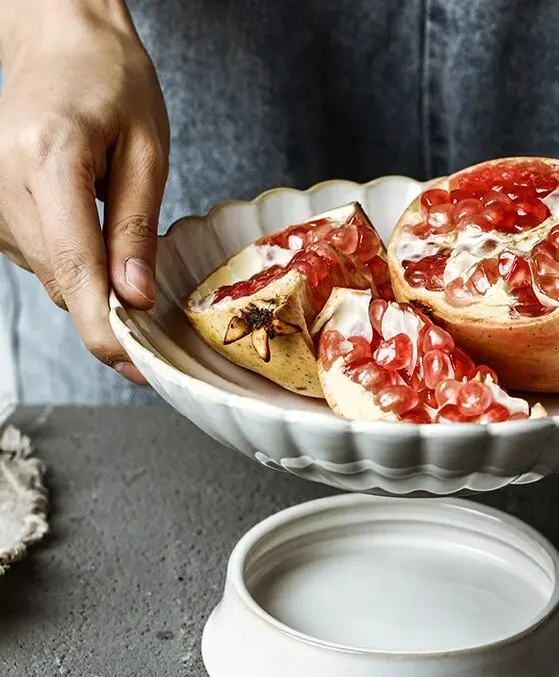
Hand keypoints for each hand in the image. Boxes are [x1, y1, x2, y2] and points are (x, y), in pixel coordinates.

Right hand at [0, 0, 168, 383]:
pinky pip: (44, 261)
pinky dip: (79, 269)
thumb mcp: (148, 152)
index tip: (136, 367)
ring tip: (134, 269)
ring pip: (53, 279)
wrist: (59, 42)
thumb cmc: (112, 82)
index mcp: (46, 162)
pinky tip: (102, 244)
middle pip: (62, 284)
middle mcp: (4, 186)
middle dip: (111, 317)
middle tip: (158, 332)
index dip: (106, 330)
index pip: (74, 269)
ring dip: (96, 291)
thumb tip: (134, 298)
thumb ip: (136, 228)